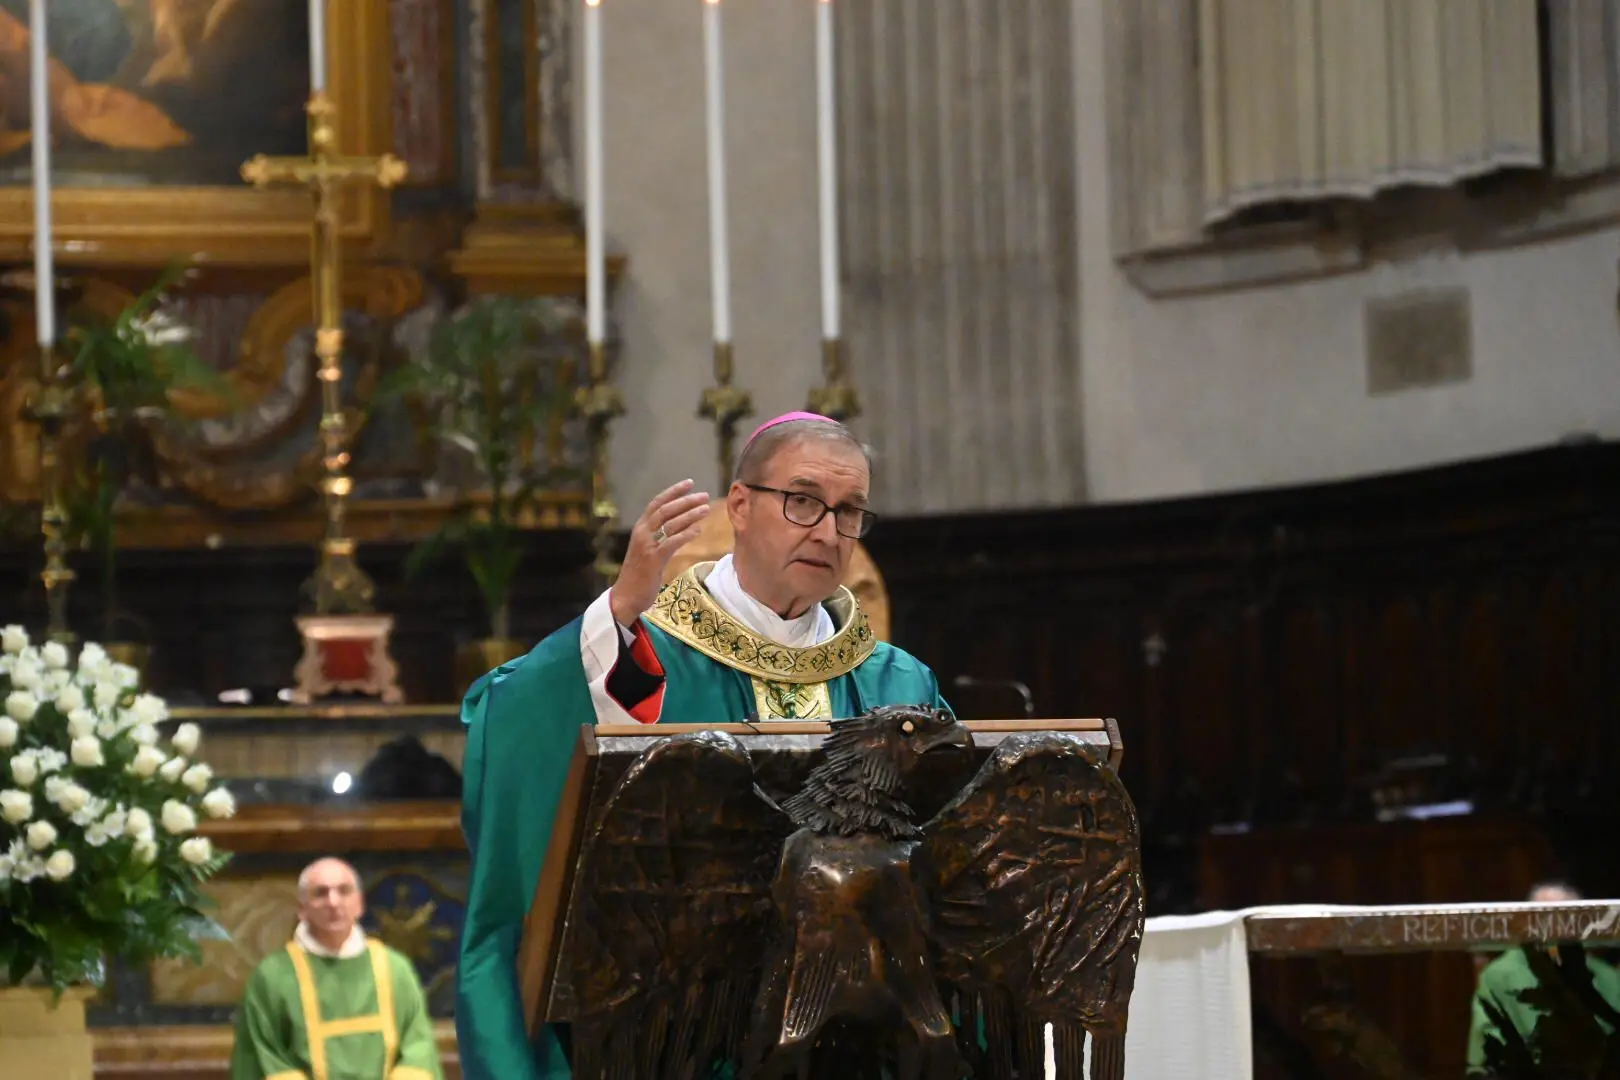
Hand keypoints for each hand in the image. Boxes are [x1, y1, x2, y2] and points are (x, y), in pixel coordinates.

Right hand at [609, 479, 711, 625]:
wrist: (626, 595)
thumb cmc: (640, 573)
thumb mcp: (649, 549)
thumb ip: (661, 536)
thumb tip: (683, 524)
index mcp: (640, 528)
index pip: (657, 503)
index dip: (673, 492)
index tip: (690, 483)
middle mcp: (641, 533)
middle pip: (665, 510)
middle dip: (685, 501)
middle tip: (704, 495)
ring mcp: (646, 546)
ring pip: (669, 524)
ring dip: (690, 515)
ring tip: (706, 509)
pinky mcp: (652, 560)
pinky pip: (671, 543)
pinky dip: (685, 535)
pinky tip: (698, 531)